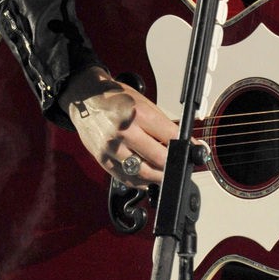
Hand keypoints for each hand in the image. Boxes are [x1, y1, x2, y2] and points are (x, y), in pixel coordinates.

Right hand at [64, 70, 177, 184]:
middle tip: (181, 165)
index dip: (186, 146)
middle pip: (159, 158)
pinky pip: (126, 178)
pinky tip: (148, 177)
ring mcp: (112, 148)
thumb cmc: (114, 98)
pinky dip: (141, 181)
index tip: (194, 151)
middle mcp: (124, 132)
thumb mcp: (144, 103)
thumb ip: (162, 124)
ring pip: (143, 173)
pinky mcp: (103, 160)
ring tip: (166, 173)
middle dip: (174, 164)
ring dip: (159, 177)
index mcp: (138, 114)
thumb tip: (182, 142)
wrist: (84, 98)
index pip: (170, 137)